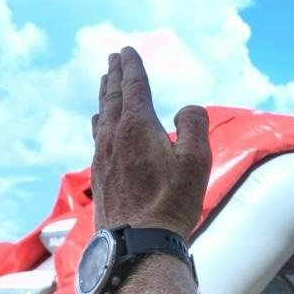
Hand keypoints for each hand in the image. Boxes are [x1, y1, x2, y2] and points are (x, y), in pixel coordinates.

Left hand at [92, 47, 210, 239]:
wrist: (138, 243)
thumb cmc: (172, 203)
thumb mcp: (196, 160)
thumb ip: (194, 124)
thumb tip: (185, 109)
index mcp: (137, 126)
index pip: (134, 86)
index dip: (132, 66)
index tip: (127, 50)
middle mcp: (114, 137)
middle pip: (113, 97)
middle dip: (114, 75)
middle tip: (113, 58)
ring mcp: (103, 157)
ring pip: (102, 116)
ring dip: (105, 95)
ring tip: (105, 83)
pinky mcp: (100, 176)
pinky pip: (97, 137)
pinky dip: (100, 120)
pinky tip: (99, 124)